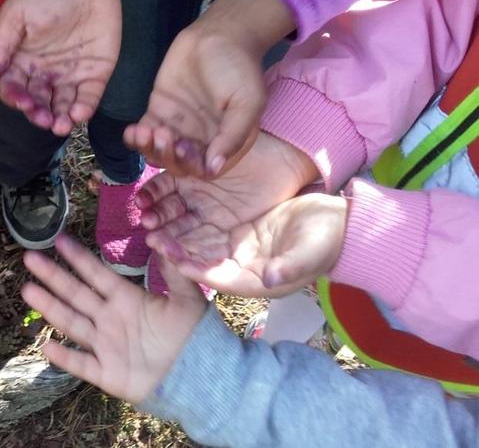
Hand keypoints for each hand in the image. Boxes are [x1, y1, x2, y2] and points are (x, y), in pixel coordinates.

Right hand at [0, 0, 121, 135]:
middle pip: (37, 102)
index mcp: (21, 62)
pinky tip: (78, 114)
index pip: (13, 88)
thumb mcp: (16, 15)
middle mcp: (43, 75)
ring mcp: (69, 77)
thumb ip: (1, 45)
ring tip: (60, 126)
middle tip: (44, 119)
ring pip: (61, 106)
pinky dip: (84, 109)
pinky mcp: (94, 76)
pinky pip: (88, 98)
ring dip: (59, 119)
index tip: (21, 102)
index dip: (15, 98)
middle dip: (38, 113)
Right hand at [22, 235, 206, 403]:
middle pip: (76, 294)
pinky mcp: (108, 373)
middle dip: (53, 276)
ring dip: (50, 307)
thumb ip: (173, 271)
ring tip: (27, 290)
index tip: (58, 239)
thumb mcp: (188, 298)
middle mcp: (111, 319)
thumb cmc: (197, 336)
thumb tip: (161, 238)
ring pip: (72, 323)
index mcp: (127, 299)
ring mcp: (106, 346)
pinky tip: (45, 344)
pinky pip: (81, 363)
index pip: (96, 274)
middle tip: (30, 257)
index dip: (78, 258)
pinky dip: (64, 356)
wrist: (203, 377)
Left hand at [124, 0, 294, 176]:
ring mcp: (178, 128)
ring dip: (149, 148)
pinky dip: (136, 137)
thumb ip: (232, 135)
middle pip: (178, 163)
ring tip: (143, 133)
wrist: (218, 35)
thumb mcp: (247, 102)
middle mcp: (200, 141)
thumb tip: (214, 168)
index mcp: (224, 144)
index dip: (191, 164)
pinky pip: (145, 132)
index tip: (183, 147)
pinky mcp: (159, 112)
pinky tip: (132, 132)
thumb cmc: (239, 67)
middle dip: (167, 156)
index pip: (204, 168)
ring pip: (159, 150)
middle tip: (163, 135)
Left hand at [164, 194, 347, 297]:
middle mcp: (240, 267)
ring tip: (151, 225)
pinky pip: (206, 225)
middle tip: (151, 240)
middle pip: (203, 261)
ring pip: (200, 243)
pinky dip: (187, 219)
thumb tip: (272, 278)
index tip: (175, 262)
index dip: (198, 270)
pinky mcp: (235, 229)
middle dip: (177, 252)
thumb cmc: (327, 241)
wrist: (337, 222)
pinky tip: (168, 207)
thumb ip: (290, 266)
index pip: (221, 279)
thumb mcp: (311, 252)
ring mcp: (236, 248)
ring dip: (176, 235)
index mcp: (257, 281)